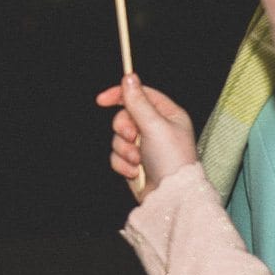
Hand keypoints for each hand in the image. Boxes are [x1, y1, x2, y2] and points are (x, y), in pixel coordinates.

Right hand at [94, 74, 197, 196]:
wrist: (171, 197)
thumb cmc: (172, 160)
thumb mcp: (155, 126)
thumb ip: (138, 102)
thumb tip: (128, 77)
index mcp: (168, 115)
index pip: (141, 94)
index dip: (121, 94)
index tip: (102, 100)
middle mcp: (156, 129)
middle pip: (125, 116)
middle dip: (124, 129)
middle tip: (132, 138)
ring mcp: (145, 147)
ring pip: (118, 137)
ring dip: (124, 150)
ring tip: (138, 161)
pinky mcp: (135, 163)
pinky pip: (117, 156)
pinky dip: (123, 164)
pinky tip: (135, 173)